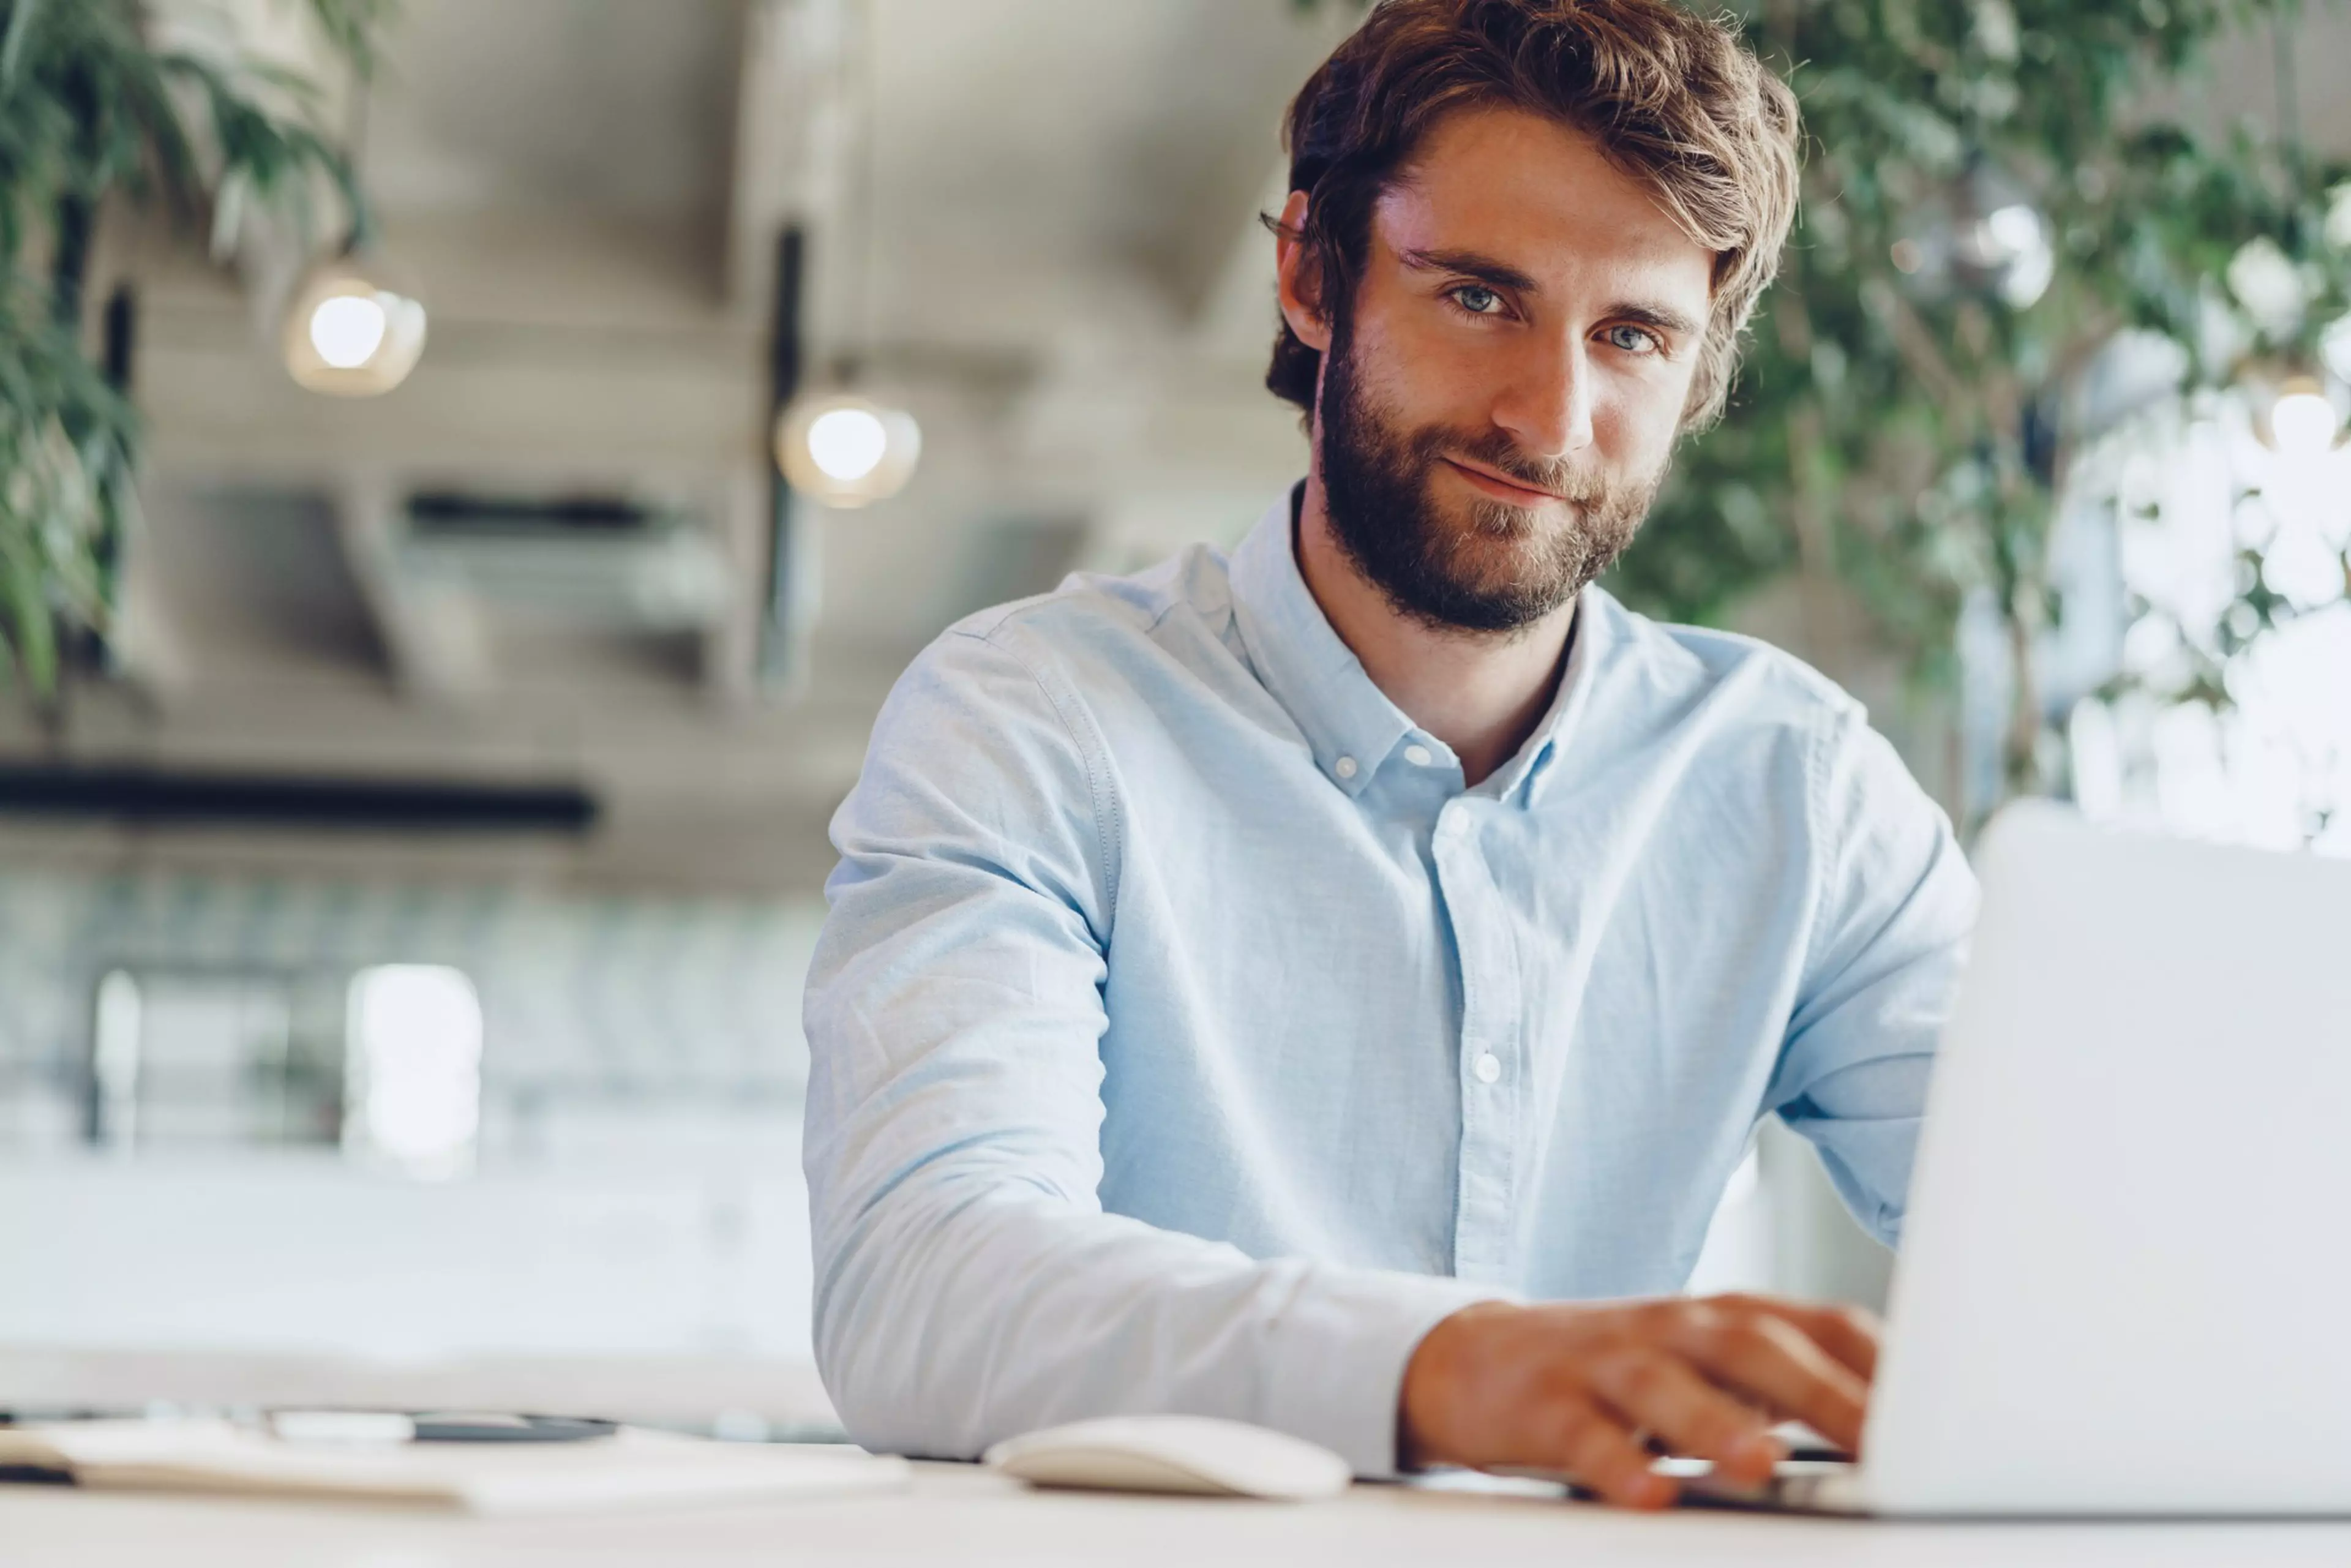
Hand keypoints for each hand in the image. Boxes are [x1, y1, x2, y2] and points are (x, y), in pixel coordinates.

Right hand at [1397, 1293, 1878, 1508]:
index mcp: (1728, 1315)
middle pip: (1753, 1344)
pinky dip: (1618, 1463)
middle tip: (1883, 1445)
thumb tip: (1903, 1437)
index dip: (1885, 1367)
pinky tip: (1648, 1492)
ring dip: (1716, 1422)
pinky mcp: (1547, 1403)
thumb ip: (1793, 1388)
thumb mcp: (1713, 1369)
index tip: (1947, 1416)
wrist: (1482, 1359)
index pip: (1823, 1323)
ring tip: (1760, 1464)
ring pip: (1665, 1383)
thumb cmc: (1625, 1374)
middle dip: (1821, 1393)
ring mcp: (1608, 1360)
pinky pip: (1585, 1434)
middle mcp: (1675, 1326)